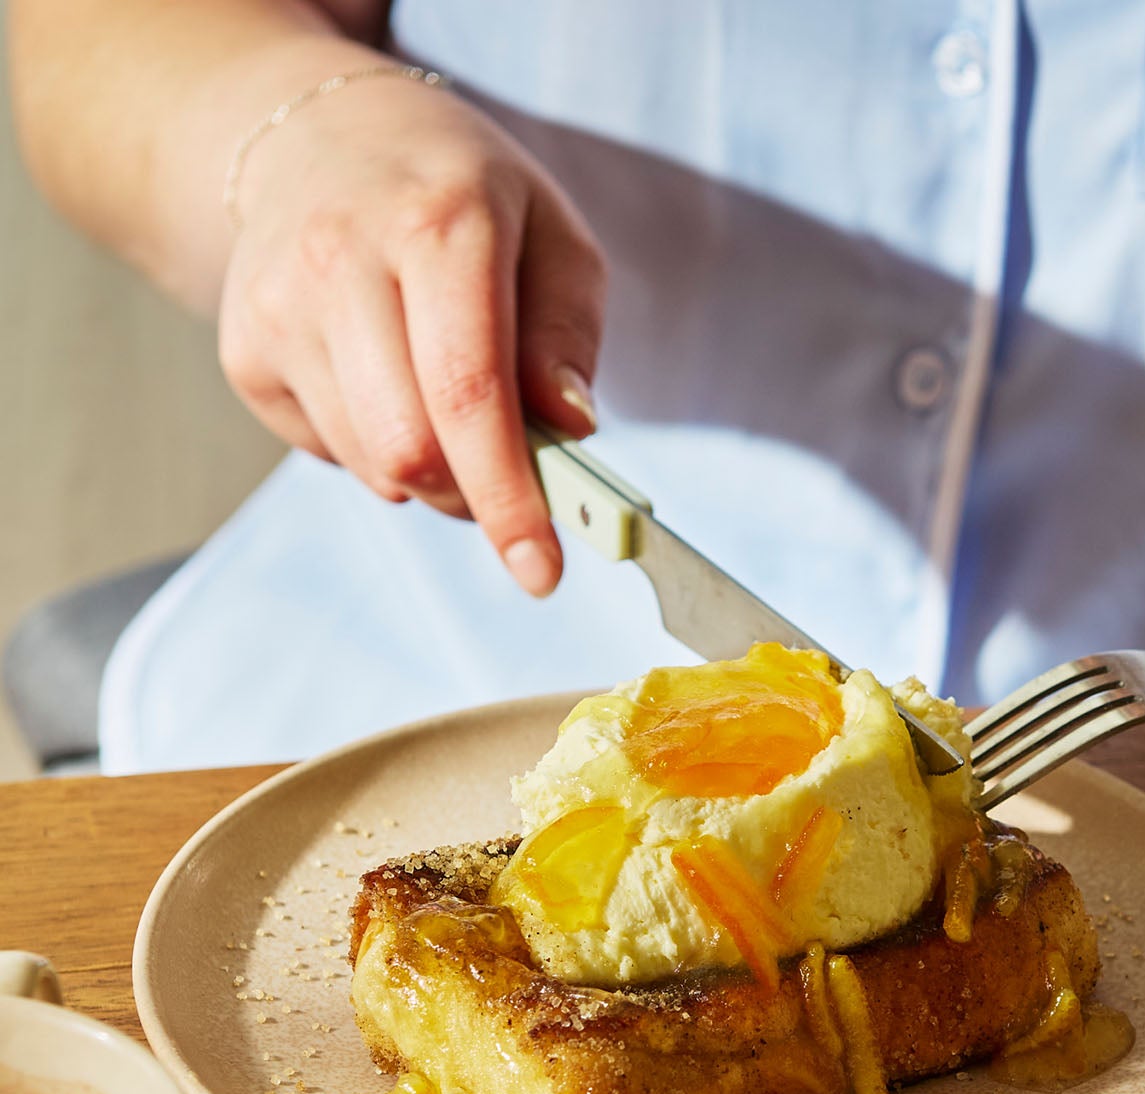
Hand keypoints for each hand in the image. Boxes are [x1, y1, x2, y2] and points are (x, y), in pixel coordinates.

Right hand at [217, 72, 604, 594]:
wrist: (320, 140)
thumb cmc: (461, 198)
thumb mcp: (551, 237)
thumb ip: (568, 337)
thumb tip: (569, 431)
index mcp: (434, 222)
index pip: (469, 394)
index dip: (508, 498)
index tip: (542, 572)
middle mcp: (339, 259)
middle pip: (412, 449)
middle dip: (477, 495)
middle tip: (510, 478)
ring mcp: (276, 308)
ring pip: (374, 468)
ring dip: (433, 475)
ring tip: (447, 404)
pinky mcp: (243, 354)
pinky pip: (334, 456)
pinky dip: (380, 452)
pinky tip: (386, 382)